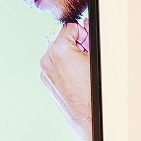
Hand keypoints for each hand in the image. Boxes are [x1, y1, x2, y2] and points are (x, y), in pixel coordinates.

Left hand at [40, 23, 92, 140]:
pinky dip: (63, 66)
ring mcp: (45, 71)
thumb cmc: (94, 89)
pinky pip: (54, 65)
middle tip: (86, 58)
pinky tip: (75, 77)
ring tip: (81, 69)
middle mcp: (47, 59)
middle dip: (74, 45)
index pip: (69, 27)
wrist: (89, 116)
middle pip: (61, 39)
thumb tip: (85, 25)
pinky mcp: (46, 80)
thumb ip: (89, 37)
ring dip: (69, 55)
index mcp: (58, 50)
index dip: (82, 34)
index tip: (87, 45)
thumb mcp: (96, 58)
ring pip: (57, 52)